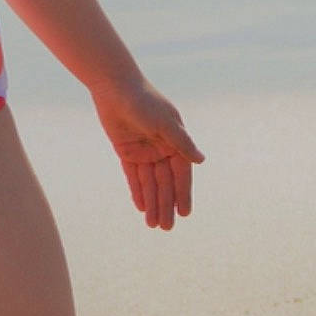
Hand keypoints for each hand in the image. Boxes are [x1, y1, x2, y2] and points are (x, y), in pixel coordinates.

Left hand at [90, 77, 203, 230]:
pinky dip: (137, 191)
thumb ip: (181, 142)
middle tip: (166, 227)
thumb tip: (201, 160)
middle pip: (165, 183)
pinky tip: (140, 207)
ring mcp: (144, 151)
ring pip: (150, 183)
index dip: (183, 194)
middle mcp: (162, 148)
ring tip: (153, 224)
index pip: (181, 174)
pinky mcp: (126, 151)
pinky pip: (133, 176)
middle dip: (166, 204)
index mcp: (175, 142)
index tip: (185, 213)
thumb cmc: (143, 101)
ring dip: (152, 202)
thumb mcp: (164, 122)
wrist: (115, 87)